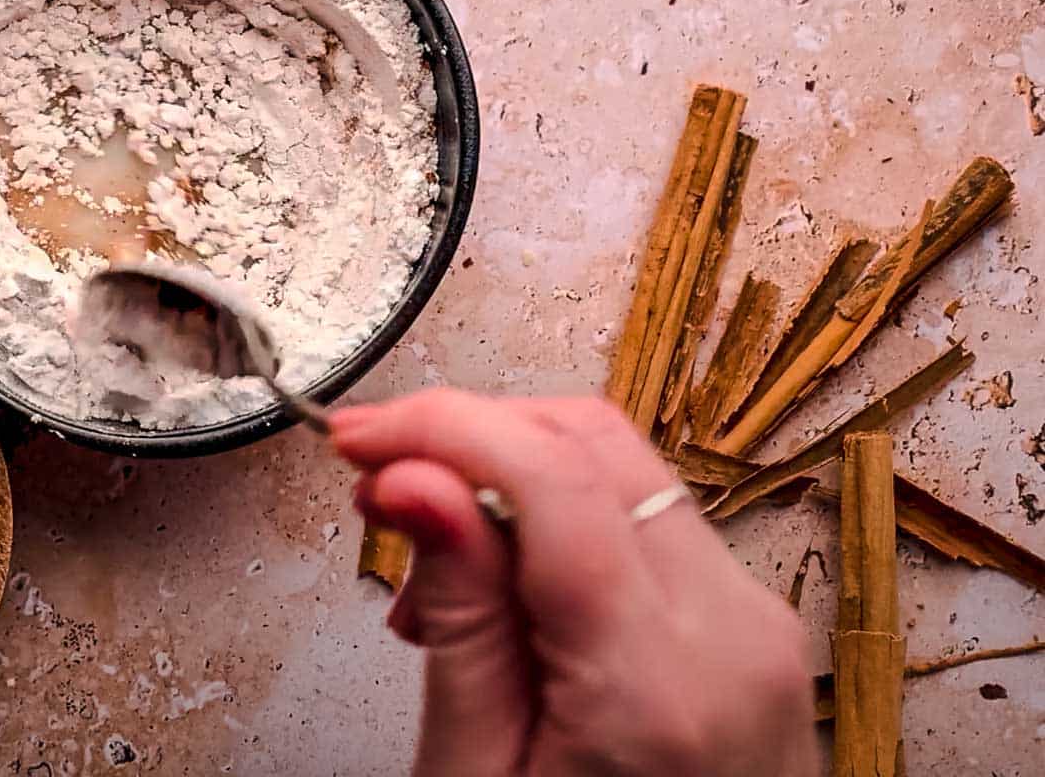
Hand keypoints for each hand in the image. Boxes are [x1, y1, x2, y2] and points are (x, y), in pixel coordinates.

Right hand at [331, 392, 817, 776]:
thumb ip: (459, 622)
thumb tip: (416, 481)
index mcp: (658, 685)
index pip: (550, 476)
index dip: (439, 427)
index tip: (357, 437)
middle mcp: (730, 636)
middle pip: (591, 443)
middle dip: (467, 434)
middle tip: (374, 477)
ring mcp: (755, 628)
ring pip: (619, 469)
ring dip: (507, 477)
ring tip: (427, 569)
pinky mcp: (751, 631)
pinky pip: (646, 523)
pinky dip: (559, 522)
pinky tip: (501, 587)